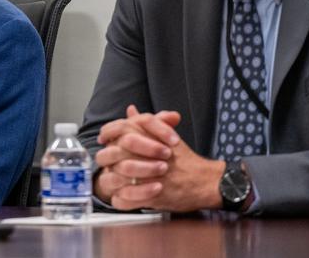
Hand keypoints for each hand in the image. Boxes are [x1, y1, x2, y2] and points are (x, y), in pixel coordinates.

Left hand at [95, 105, 225, 211]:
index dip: (107, 133)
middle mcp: (144, 155)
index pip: (119, 129)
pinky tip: (121, 196)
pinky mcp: (149, 197)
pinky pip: (123, 200)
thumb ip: (145, 123)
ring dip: (112, 179)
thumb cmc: (185, 159)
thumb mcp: (165, 135)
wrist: (204, 181)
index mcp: (148, 136)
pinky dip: (120, 199)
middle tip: (109, 162)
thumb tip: (130, 110)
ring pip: (114, 177)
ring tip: (115, 179)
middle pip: (112, 153)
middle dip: (108, 158)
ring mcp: (146, 177)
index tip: (104, 139)